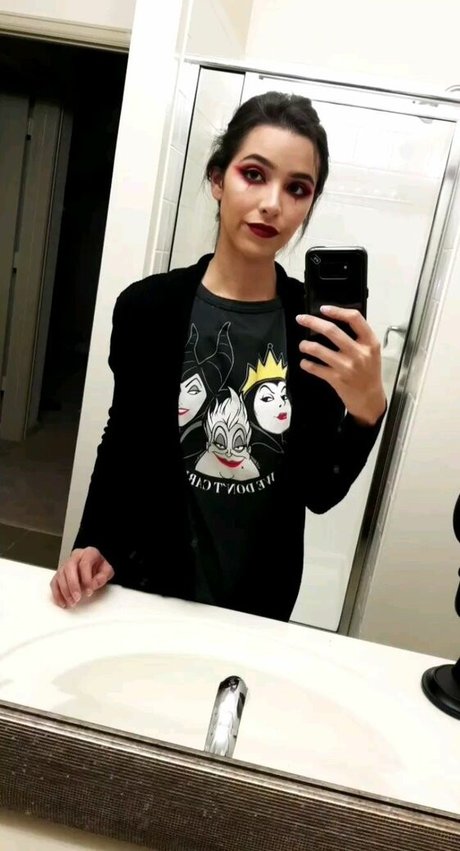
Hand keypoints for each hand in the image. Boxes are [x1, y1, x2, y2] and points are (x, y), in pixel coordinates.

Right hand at [50, 547, 113, 608]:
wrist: (95, 564)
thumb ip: (103, 576)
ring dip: (65, 591)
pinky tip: (63, 602)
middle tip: (77, 598)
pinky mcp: (59, 574)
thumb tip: (94, 584)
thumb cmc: (100, 567)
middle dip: (72, 585)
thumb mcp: (107, 570)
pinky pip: (54, 583)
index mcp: (89, 553)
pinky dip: (57, 594)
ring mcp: (65, 565)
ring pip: (60, 575)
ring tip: (72, 602)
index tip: (89, 591)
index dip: (86, 579)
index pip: (84, 564)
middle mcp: (75, 557)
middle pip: (69, 568)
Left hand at [296, 306, 386, 425]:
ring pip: (319, 349)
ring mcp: (347, 367)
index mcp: (370, 343)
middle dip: (312, 322)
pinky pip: (316, 368)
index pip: (355, 319)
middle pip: (332, 330)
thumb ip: (359, 338)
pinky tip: (304, 362)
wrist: (370, 400)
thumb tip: (334, 322)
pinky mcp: (337, 379)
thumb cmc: (369, 373)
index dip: (337, 311)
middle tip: (301, 319)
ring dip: (306, 345)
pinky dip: (307, 364)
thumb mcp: (372, 352)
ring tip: (302, 345)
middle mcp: (360, 353)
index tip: (323, 309)